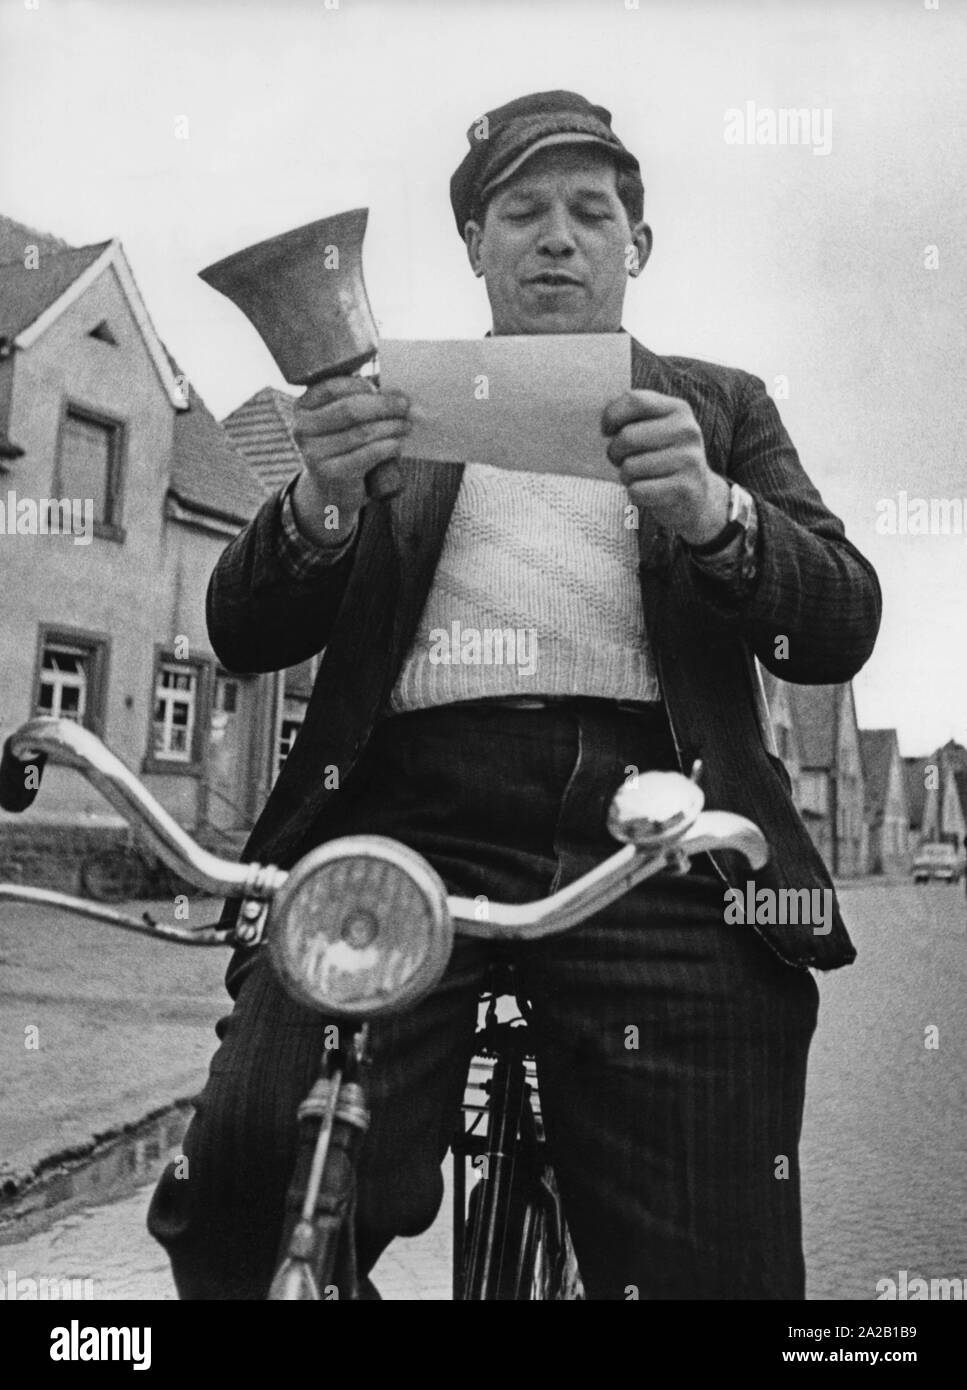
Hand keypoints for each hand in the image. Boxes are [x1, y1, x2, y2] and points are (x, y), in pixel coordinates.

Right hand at [290, 377, 410, 545]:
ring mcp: (313, 452)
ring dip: (391, 426)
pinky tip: (398, 444)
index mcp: (302, 406)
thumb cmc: (342, 446)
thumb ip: (361, 400)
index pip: (334, 387)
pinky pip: (367, 454)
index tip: (389, 390)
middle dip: (383, 406)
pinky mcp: (330, 473)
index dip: (365, 385)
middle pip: (350, 409)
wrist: (331, 489)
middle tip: (405, 406)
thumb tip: (398, 393)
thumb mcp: (342, 420)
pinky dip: (388, 447)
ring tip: (406, 425)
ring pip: (362, 432)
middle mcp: (301, 428)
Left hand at [601, 390, 728, 544]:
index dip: (611, 416)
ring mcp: (689, 460)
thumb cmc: (663, 458)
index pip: (635, 400)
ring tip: (638, 476)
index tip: (607, 431)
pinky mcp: (685, 488)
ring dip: (625, 476)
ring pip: (630, 467)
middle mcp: (687, 431)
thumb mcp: (655, 429)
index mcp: (678, 409)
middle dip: (614, 452)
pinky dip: (635, 494)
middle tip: (620, 460)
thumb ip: (632, 415)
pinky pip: (638, 490)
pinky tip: (647, 491)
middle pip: (628, 437)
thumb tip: (603, 415)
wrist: (697, 496)